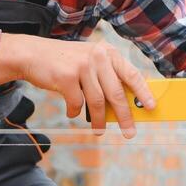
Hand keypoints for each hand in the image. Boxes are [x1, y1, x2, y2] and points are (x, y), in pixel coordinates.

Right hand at [0, 34, 155, 138]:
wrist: (32, 54)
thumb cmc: (64, 63)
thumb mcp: (89, 61)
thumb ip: (106, 77)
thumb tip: (125, 105)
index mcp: (108, 53)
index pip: (132, 74)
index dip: (144, 92)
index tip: (152, 107)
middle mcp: (98, 57)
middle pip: (117, 93)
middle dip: (124, 116)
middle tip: (129, 132)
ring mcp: (83, 66)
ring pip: (97, 102)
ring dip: (98, 120)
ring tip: (98, 130)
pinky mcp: (67, 77)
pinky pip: (77, 104)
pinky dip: (76, 112)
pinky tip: (72, 111)